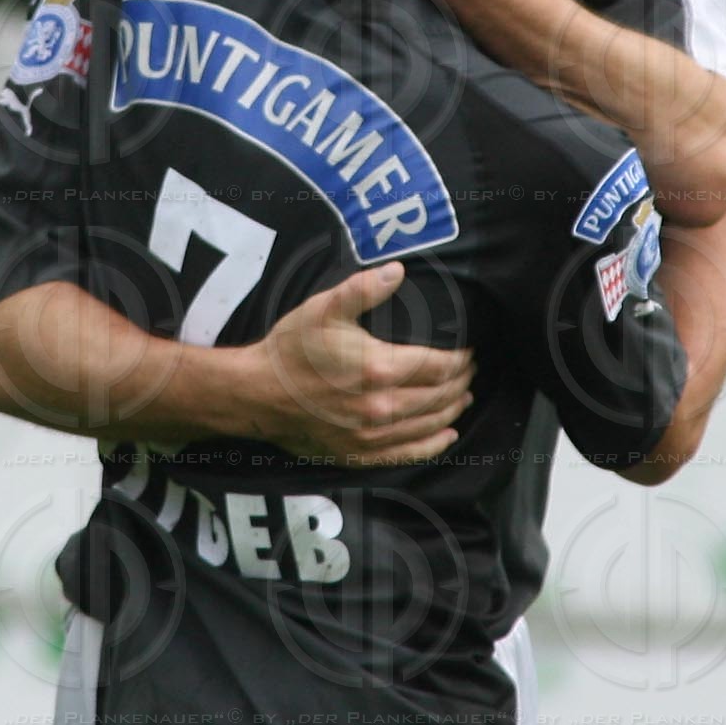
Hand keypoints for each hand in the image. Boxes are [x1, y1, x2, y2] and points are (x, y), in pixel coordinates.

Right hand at [243, 262, 473, 464]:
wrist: (256, 393)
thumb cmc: (290, 350)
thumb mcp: (323, 309)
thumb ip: (363, 289)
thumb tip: (397, 271)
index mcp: (378, 369)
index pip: (440, 366)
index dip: (461, 358)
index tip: (469, 350)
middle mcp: (381, 406)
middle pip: (440, 396)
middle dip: (461, 381)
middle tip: (469, 369)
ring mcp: (371, 434)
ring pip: (429, 424)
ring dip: (452, 409)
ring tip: (463, 395)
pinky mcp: (359, 452)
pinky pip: (408, 453)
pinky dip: (433, 444)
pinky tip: (446, 435)